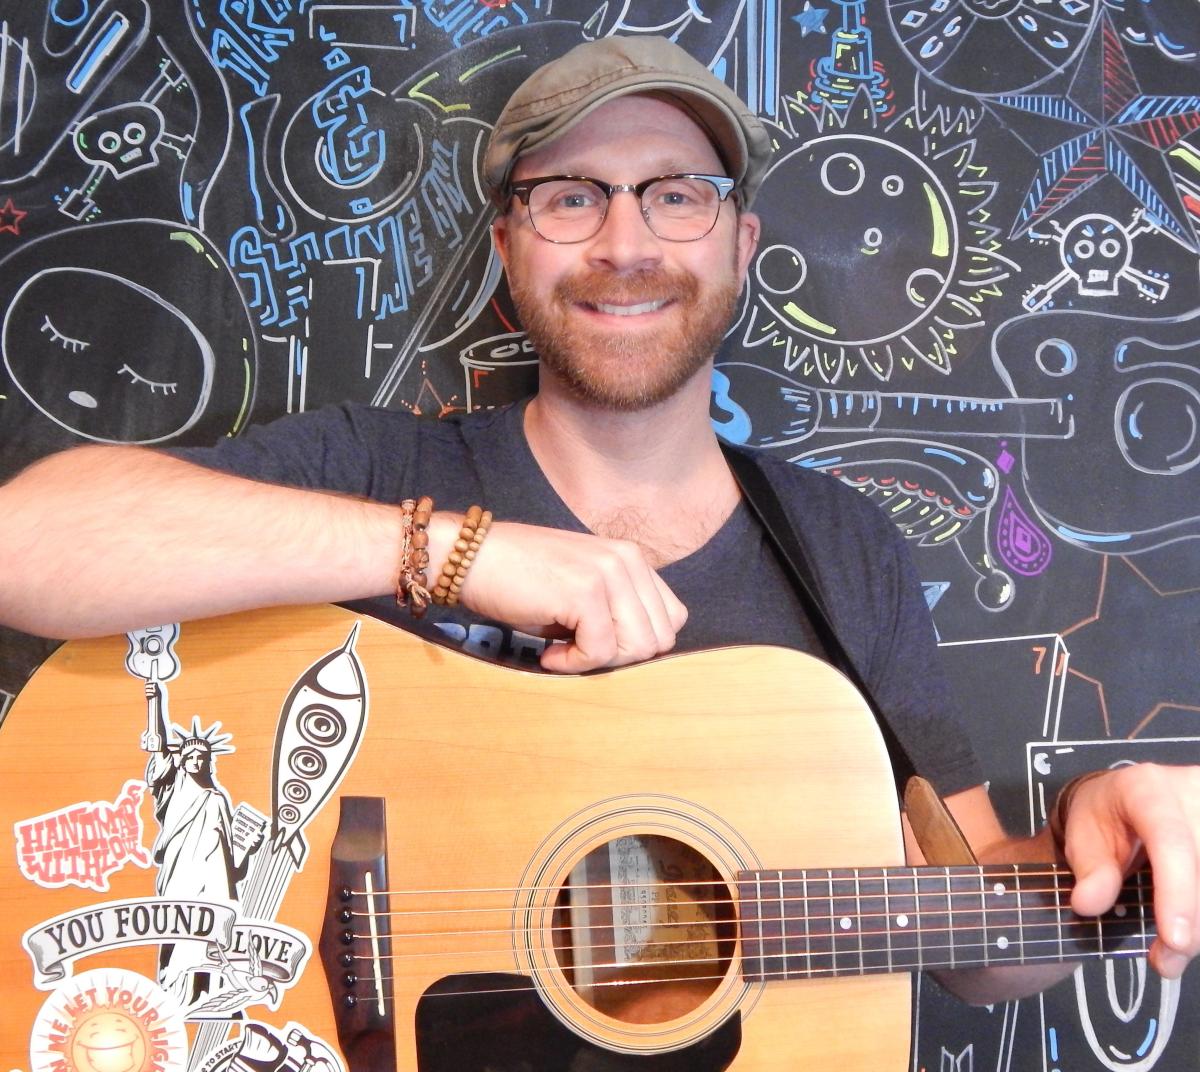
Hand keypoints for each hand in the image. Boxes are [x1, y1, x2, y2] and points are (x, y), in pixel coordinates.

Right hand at [455, 521, 687, 672]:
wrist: (469, 557)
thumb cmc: (519, 579)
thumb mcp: (581, 588)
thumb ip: (616, 609)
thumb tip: (639, 652)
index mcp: (632, 558)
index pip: (671, 619)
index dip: (635, 643)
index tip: (596, 642)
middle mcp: (627, 560)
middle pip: (660, 638)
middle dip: (620, 657)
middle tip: (578, 650)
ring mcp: (609, 573)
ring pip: (638, 647)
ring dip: (599, 661)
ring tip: (562, 649)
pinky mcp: (586, 592)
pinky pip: (601, 651)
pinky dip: (574, 663)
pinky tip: (548, 653)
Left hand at [1059, 763, 1199, 977]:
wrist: (1125, 797)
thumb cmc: (1102, 816)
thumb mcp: (1083, 835)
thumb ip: (1090, 868)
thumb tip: (1089, 904)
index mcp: (1147, 788)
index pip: (1170, 841)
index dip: (1177, 893)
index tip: (1174, 939)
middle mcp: (1192, 791)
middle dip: (1191, 925)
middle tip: (1164, 961)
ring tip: (1172, 953)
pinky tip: (1189, 928)